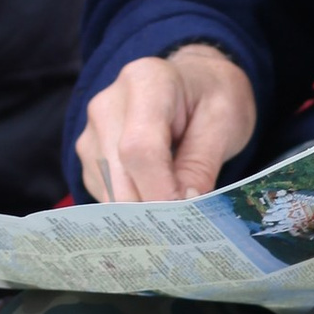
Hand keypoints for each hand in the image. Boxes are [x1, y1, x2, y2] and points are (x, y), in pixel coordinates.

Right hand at [76, 44, 257, 202]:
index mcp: (146, 82)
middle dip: (149, 210)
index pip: (139, 148)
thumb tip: (180, 209)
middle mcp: (108, 105)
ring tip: (174, 217)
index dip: (159, 190)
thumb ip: (200, 165)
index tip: (184, 218)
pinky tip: (157, 202)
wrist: (194, 82)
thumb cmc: (212, 97)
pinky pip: (105, 193)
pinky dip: (131, 207)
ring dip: (140, 213)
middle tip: (183, 232)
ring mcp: (93, 131)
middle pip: (118, 173)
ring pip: (108, 190)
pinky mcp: (90, 156)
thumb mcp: (223, 123)